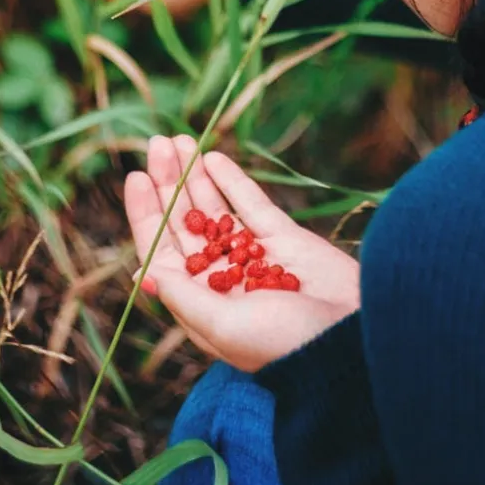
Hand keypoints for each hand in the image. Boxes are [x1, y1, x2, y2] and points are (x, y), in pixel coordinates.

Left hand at [124, 135, 360, 371]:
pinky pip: (251, 204)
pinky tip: (212, 158)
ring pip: (215, 207)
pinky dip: (232, 180)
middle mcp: (220, 275)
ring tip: (178, 140)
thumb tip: (144, 271)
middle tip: (156, 143)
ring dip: (195, 174)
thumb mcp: (225, 327)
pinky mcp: (284, 238)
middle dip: (169, 182)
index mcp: (200, 300)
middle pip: (185, 221)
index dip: (147, 213)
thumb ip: (184, 297)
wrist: (349, 339)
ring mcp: (252, 253)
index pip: (162, 249)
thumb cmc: (283, 345)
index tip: (136, 177)